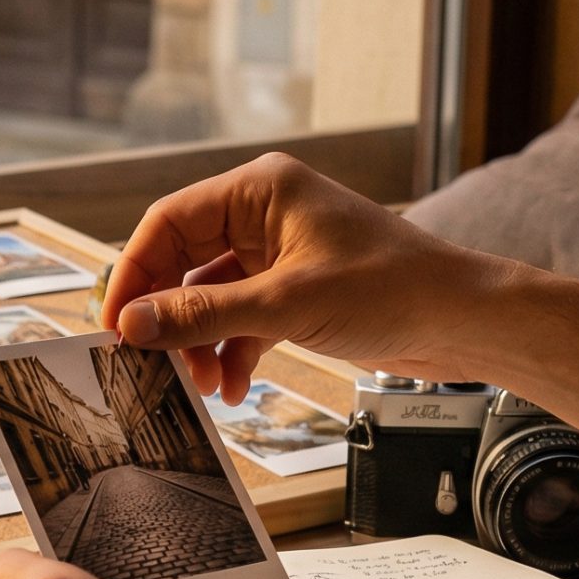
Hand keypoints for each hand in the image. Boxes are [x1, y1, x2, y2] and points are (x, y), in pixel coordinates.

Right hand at [100, 151, 528, 403]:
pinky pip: (242, 319)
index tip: (114, 324)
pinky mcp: (297, 292)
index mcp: (259, 190)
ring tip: (200, 386)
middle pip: (183, 262)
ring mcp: (280, 254)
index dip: (134, 273)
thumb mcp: (285, 305)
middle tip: (149, 363)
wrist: (464, 320)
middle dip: (168, 318)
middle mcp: (265, 214)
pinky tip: (233, 389)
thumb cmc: (392, 290)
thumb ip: (202, 314)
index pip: (169, 222)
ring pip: (210, 297)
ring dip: (200, 344)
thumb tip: (132, 324)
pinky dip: (232, 353)